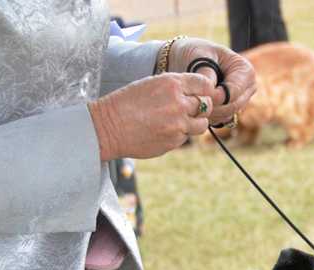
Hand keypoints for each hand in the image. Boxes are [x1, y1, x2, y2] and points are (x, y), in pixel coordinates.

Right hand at [88, 73, 220, 160]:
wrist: (108, 128)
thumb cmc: (126, 103)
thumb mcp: (151, 84)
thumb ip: (175, 87)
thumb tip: (197, 94)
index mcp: (172, 84)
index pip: (204, 84)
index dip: (204, 90)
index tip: (199, 94)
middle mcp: (178, 103)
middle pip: (206, 105)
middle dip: (200, 107)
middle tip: (188, 109)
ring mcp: (177, 124)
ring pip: (202, 124)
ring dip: (194, 123)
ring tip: (178, 121)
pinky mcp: (173, 141)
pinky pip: (186, 137)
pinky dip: (179, 135)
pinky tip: (162, 131)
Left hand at [168, 38, 256, 126]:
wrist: (189, 60)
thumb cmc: (195, 53)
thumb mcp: (199, 57)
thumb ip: (206, 74)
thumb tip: (211, 92)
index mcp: (245, 71)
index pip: (234, 93)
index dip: (215, 97)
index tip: (198, 94)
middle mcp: (248, 87)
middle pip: (232, 107)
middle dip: (211, 106)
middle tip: (192, 101)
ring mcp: (241, 100)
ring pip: (226, 115)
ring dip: (208, 112)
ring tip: (192, 101)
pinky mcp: (232, 110)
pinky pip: (221, 120)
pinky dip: (207, 116)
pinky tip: (196, 106)